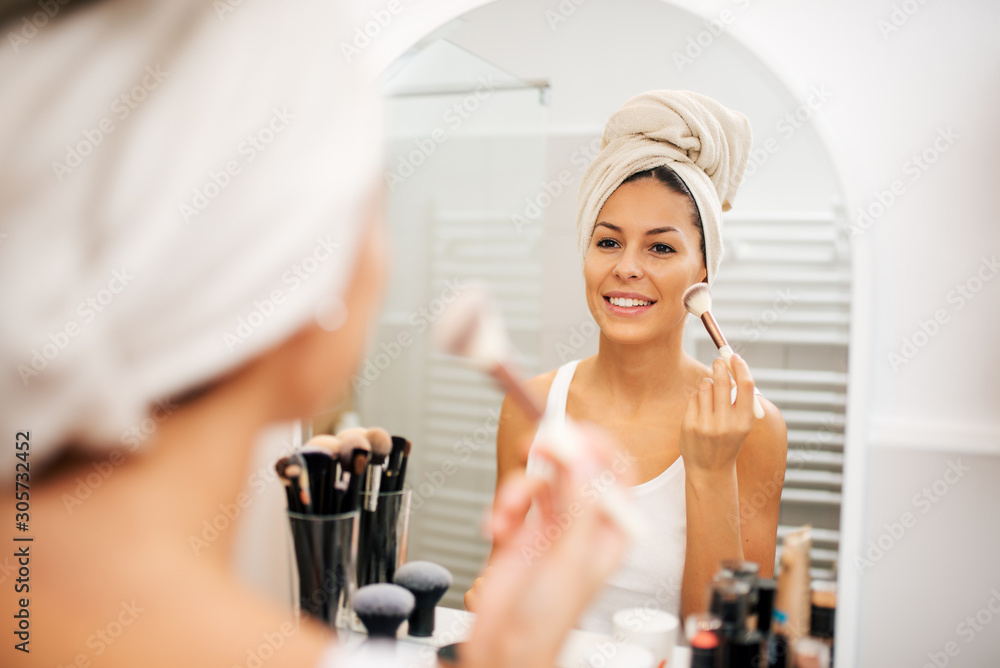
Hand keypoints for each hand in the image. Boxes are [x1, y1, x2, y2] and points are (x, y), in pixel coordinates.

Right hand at [459, 423, 631, 667]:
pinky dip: (500, 509)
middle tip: (536, 444)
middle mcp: (584, 522)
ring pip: (539, 479)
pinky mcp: (522, 529)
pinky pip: (513, 499)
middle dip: (553, 456)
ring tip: (506, 513)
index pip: (615, 472)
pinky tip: (497, 530)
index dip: (597, 447)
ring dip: (516, 491)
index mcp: (611, 529)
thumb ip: (578, 505)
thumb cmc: (548, 619)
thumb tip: (583, 460)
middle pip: (575, 466)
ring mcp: (552, 524)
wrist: (505, 646)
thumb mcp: (569, 558)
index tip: (573, 434)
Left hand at [679, 355, 755, 478]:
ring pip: (706, 387)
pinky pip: (694, 397)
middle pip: (723, 382)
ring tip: (710, 395)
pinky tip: (700, 410)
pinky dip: (698, 397)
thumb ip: (739, 398)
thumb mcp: (740, 424)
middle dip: (720, 366)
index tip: (735, 356)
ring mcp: (706, 425)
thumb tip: (732, 363)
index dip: (741, 367)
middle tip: (718, 361)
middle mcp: (726, 423)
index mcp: (744, 422)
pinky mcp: (690, 425)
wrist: (710, 469)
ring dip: (708, 384)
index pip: (746, 385)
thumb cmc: (728, 440)